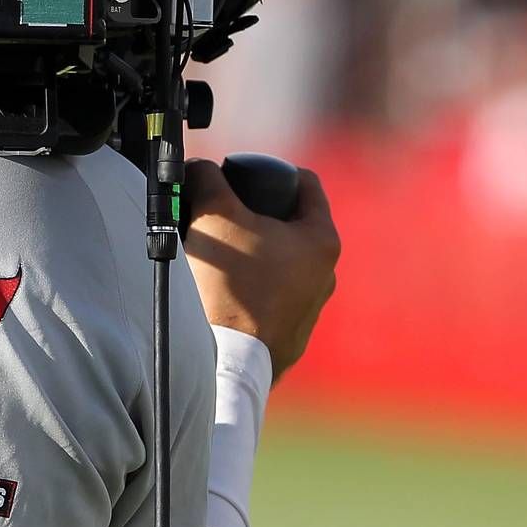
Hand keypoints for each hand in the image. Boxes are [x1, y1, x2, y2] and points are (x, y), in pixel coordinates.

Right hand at [183, 160, 341, 380]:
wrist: (228, 358)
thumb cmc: (230, 284)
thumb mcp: (214, 216)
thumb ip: (207, 179)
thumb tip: (200, 168)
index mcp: (321, 239)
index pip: (304, 183)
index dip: (271, 170)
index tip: (243, 176)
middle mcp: (326, 274)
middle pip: (291, 225)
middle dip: (257, 215)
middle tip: (222, 215)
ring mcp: (311, 308)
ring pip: (281, 263)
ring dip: (253, 254)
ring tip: (218, 257)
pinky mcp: (291, 335)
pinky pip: (272, 298)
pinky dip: (251, 288)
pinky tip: (222, 293)